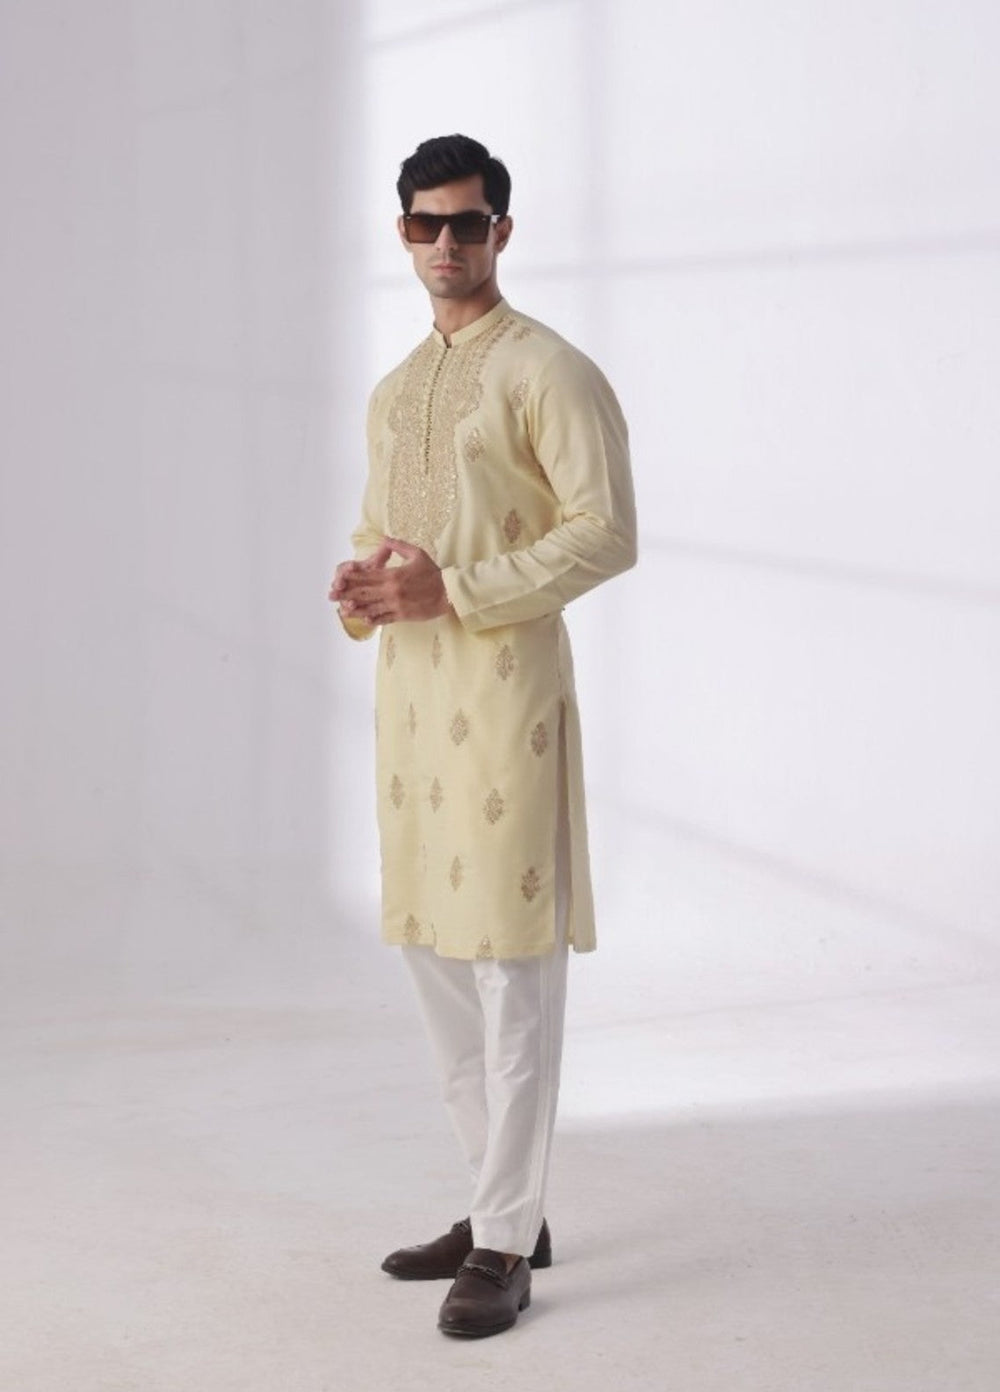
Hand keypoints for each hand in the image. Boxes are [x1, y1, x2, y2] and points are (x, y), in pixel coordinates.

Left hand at [328, 537, 451, 624]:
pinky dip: (373, 619)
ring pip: (370, 607)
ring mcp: (395, 605)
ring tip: (342, 610)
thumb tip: (385, 539)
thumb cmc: (433, 572)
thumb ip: (399, 546)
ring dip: (355, 608)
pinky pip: (384, 618)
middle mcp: (391, 591)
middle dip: (346, 593)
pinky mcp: (402, 615)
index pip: (367, 575)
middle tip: (331, 595)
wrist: (449, 593)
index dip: (351, 576)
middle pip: (364, 592)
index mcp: (393, 575)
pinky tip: (364, 620)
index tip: (339, 576)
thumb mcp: (417, 554)